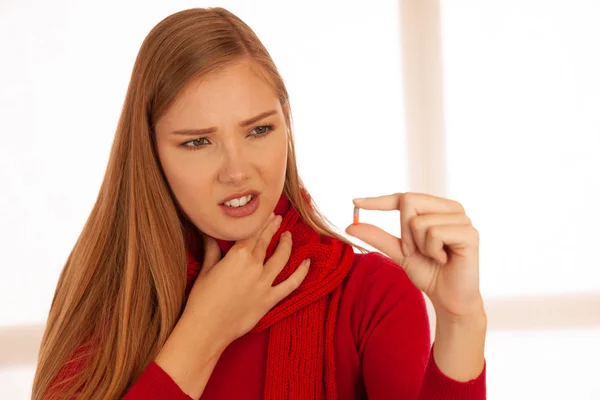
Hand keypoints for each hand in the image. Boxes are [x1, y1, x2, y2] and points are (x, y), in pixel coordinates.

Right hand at [183, 213, 310, 345]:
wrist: (206, 328)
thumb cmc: (200, 300)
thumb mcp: (205, 270)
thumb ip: (212, 249)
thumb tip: (208, 233)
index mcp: (237, 256)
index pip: (252, 233)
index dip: (260, 222)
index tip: (266, 213)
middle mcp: (254, 266)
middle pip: (266, 242)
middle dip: (273, 228)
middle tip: (278, 218)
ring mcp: (264, 283)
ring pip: (281, 258)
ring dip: (287, 245)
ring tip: (289, 236)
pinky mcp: (270, 299)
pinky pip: (291, 284)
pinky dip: (301, 273)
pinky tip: (307, 263)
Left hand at [345, 192, 482, 318]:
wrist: (448, 298)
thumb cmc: (429, 272)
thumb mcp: (398, 252)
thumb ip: (378, 237)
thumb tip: (350, 226)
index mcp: (436, 208)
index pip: (404, 197)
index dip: (379, 200)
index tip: (355, 202)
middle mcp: (451, 208)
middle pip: (409, 201)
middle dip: (403, 231)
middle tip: (414, 251)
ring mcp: (462, 219)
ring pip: (420, 221)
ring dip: (419, 245)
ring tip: (434, 256)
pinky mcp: (470, 233)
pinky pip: (435, 233)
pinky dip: (432, 251)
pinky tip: (444, 260)